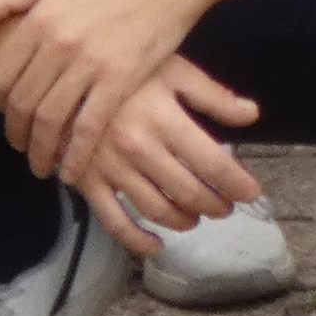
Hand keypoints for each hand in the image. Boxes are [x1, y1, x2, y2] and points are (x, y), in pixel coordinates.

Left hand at [0, 0, 229, 188]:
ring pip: (50, 120)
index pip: (0, 75)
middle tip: (20, 145)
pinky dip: (75, 155)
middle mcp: (59, 43)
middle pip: (22, 103)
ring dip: (40, 150)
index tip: (6, 112)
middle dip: (16, 133)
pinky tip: (71, 172)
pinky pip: (89, 127)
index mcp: (40, 19)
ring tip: (40, 164)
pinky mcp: (120, 80)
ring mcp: (90, 63)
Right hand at [63, 60, 268, 249]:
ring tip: (196, 217)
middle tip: (226, 206)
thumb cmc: (126, 70)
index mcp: (165, 119)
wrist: (64, 73)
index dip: (237, 184)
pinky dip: (137, 241)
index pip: (214, 164)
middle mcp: (140, 149)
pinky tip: (156, 245)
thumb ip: (214, 96)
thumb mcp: (174, 70)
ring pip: (157, 210)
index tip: (251, 192)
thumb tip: (252, 114)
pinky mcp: (88, 181)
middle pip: (189, 192)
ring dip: (184, 221)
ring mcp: (112, 169)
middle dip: (215, 205)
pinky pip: (114, 221)